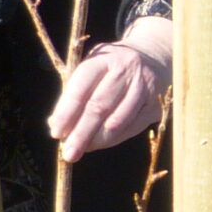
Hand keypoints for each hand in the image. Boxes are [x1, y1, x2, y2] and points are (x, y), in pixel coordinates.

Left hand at [48, 16, 172, 161]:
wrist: (154, 58)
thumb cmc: (113, 68)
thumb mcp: (92, 69)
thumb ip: (74, 93)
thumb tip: (55, 124)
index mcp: (104, 58)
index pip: (82, 86)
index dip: (67, 111)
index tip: (56, 132)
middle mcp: (126, 69)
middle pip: (99, 106)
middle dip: (81, 133)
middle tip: (68, 153)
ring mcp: (144, 86)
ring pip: (117, 120)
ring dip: (97, 139)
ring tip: (82, 150)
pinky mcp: (156, 104)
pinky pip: (132, 127)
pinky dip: (113, 139)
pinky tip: (100, 143)